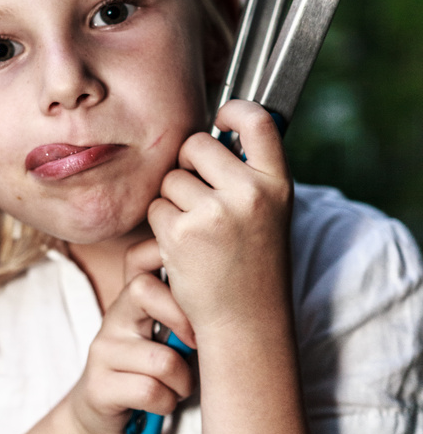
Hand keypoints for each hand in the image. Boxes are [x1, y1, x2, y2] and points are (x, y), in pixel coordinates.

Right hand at [67, 260, 194, 433]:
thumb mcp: (165, 336)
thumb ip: (185, 312)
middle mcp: (113, 318)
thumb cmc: (150, 373)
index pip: (140, 257)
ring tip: (179, 386)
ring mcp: (103, 351)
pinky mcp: (99, 387)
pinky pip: (151, 391)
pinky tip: (162, 403)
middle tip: (196, 346)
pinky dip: (168, 403)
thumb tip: (236, 292)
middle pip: (143, 290)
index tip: (199, 288)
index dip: (169, 257)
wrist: (101, 417)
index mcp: (132, 300)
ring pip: (162, 359)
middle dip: (183, 321)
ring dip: (182, 382)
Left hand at [147, 100, 292, 340]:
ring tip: (198, 231)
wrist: (247, 323)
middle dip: (188, 165)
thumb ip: (250, 172)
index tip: (222, 117)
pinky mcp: (182, 233)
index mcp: (276, 184)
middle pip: (196, 144)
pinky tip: (184, 248)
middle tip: (201, 196)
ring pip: (171, 178)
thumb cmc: (255, 263)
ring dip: (174, 200)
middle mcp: (249, 193)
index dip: (234, 110)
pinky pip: (156, 206)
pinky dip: (162, 225)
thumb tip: (220, 127)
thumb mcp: (270, 212)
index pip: (258, 121)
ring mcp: (214, 213)